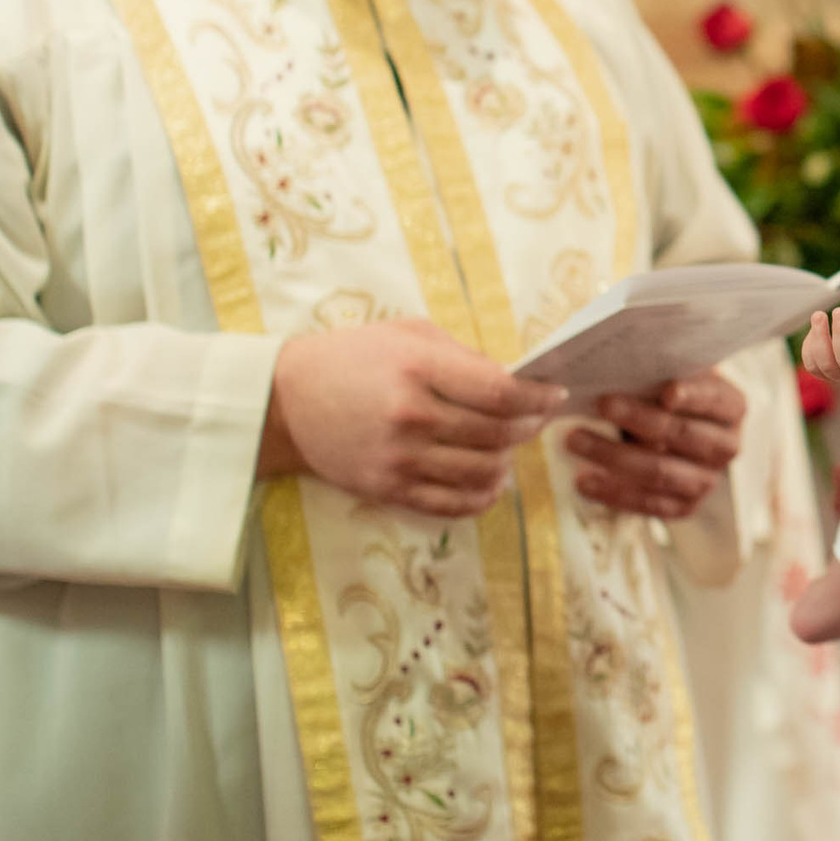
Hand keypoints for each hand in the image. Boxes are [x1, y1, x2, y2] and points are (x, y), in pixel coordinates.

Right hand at [260, 321, 562, 517]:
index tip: (554, 395)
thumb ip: (463, 357)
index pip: (499, 390)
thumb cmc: (353, 358)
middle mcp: (410, 416)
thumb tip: (516, 381)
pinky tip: (492, 481)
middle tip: (538, 418)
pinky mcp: (386, 489)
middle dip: (529, 427)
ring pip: (481, 471)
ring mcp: (398, 458)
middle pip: (497, 433)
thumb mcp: (408, 335)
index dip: (537, 397)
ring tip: (511, 446)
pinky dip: (482, 497)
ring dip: (508, 461)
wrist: (285, 401)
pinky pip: (451, 504)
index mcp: (418, 369)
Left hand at [567, 368, 746, 519]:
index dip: (693, 396)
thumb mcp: (672, 375)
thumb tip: (624, 363)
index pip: (714, 400)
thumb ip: (658, 371)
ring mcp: (708, 481)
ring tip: (576, 440)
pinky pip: (650, 504)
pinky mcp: (685, 506)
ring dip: (614, 456)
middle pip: (682, 434)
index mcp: (732, 408)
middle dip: (639, 419)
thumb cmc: (667, 395)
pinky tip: (584, 481)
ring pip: (661, 472)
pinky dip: (614, 493)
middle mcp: (727, 446)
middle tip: (601, 404)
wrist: (676, 433)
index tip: (667, 391)